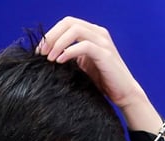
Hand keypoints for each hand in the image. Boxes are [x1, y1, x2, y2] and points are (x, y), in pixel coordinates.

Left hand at [38, 17, 161, 131]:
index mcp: (92, 33)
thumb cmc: (102, 81)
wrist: (124, 94)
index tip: (40, 51)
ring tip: (50, 58)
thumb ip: (69, 55)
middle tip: (42, 53)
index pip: (67, 23)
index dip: (51, 34)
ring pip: (75, 30)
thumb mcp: (82, 65)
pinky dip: (69, 51)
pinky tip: (61, 61)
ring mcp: (103, 42)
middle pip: (69, 22)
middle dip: (52, 36)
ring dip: (58, 43)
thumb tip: (46, 54)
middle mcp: (98, 33)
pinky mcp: (105, 54)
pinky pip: (84, 45)